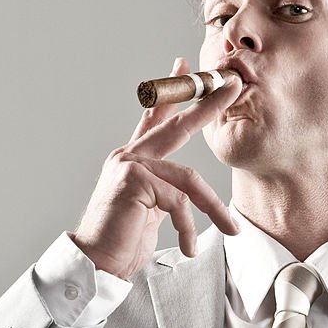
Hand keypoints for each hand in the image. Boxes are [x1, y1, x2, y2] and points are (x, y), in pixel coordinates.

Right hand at [72, 58, 242, 278]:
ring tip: (230, 228)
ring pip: (187, 177)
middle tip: (232, 87)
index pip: (154, 117)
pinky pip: (178, 199)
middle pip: (176, 125)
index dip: (171, 92)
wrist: (95, 263)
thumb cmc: (122, 241)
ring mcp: (130, 166)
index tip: (184, 65)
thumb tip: (187, 191)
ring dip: (214, 206)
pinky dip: (188, 227)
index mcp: (133, 160)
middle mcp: (129, 156)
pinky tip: (186, 246)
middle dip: (208, 105)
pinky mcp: (134, 182)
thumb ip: (166, 192)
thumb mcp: (150, 211)